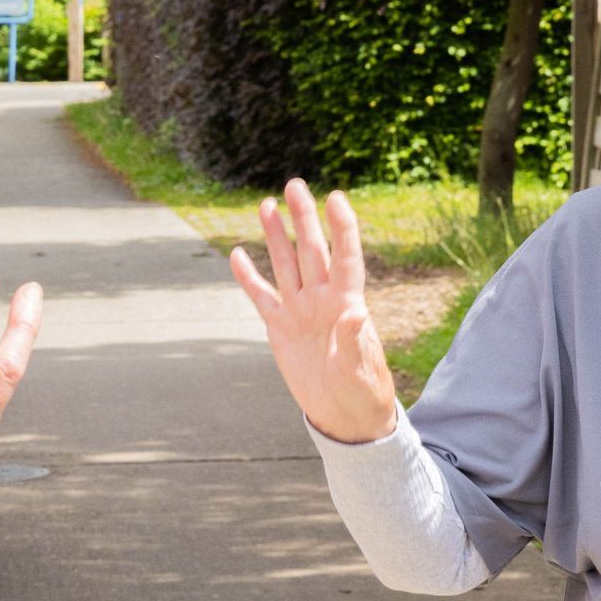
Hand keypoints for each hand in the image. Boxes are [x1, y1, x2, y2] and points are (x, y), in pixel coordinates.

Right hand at [231, 180, 400, 444]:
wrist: (345, 415)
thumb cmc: (363, 392)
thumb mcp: (361, 370)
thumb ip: (356, 341)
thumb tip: (355, 312)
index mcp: (348, 304)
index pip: (346, 257)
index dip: (342, 228)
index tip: (335, 198)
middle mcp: (323, 300)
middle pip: (311, 250)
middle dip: (303, 218)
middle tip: (295, 184)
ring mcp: (300, 311)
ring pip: (285, 265)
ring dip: (276, 236)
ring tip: (267, 204)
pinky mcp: (279, 329)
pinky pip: (260, 297)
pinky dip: (248, 277)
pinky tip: (238, 254)